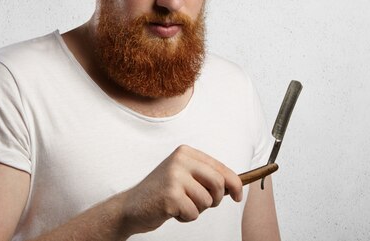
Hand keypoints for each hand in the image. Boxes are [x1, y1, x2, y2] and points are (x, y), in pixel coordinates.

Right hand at [118, 145, 242, 234]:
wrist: (131, 206)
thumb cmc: (162, 193)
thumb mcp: (184, 176)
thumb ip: (206, 176)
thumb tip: (236, 184)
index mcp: (185, 152)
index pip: (220, 167)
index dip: (234, 183)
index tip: (238, 195)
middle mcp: (180, 160)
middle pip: (218, 183)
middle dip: (216, 199)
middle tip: (202, 205)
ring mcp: (174, 176)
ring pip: (207, 201)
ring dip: (197, 209)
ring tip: (180, 205)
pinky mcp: (170, 195)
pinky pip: (193, 213)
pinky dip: (186, 217)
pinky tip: (172, 211)